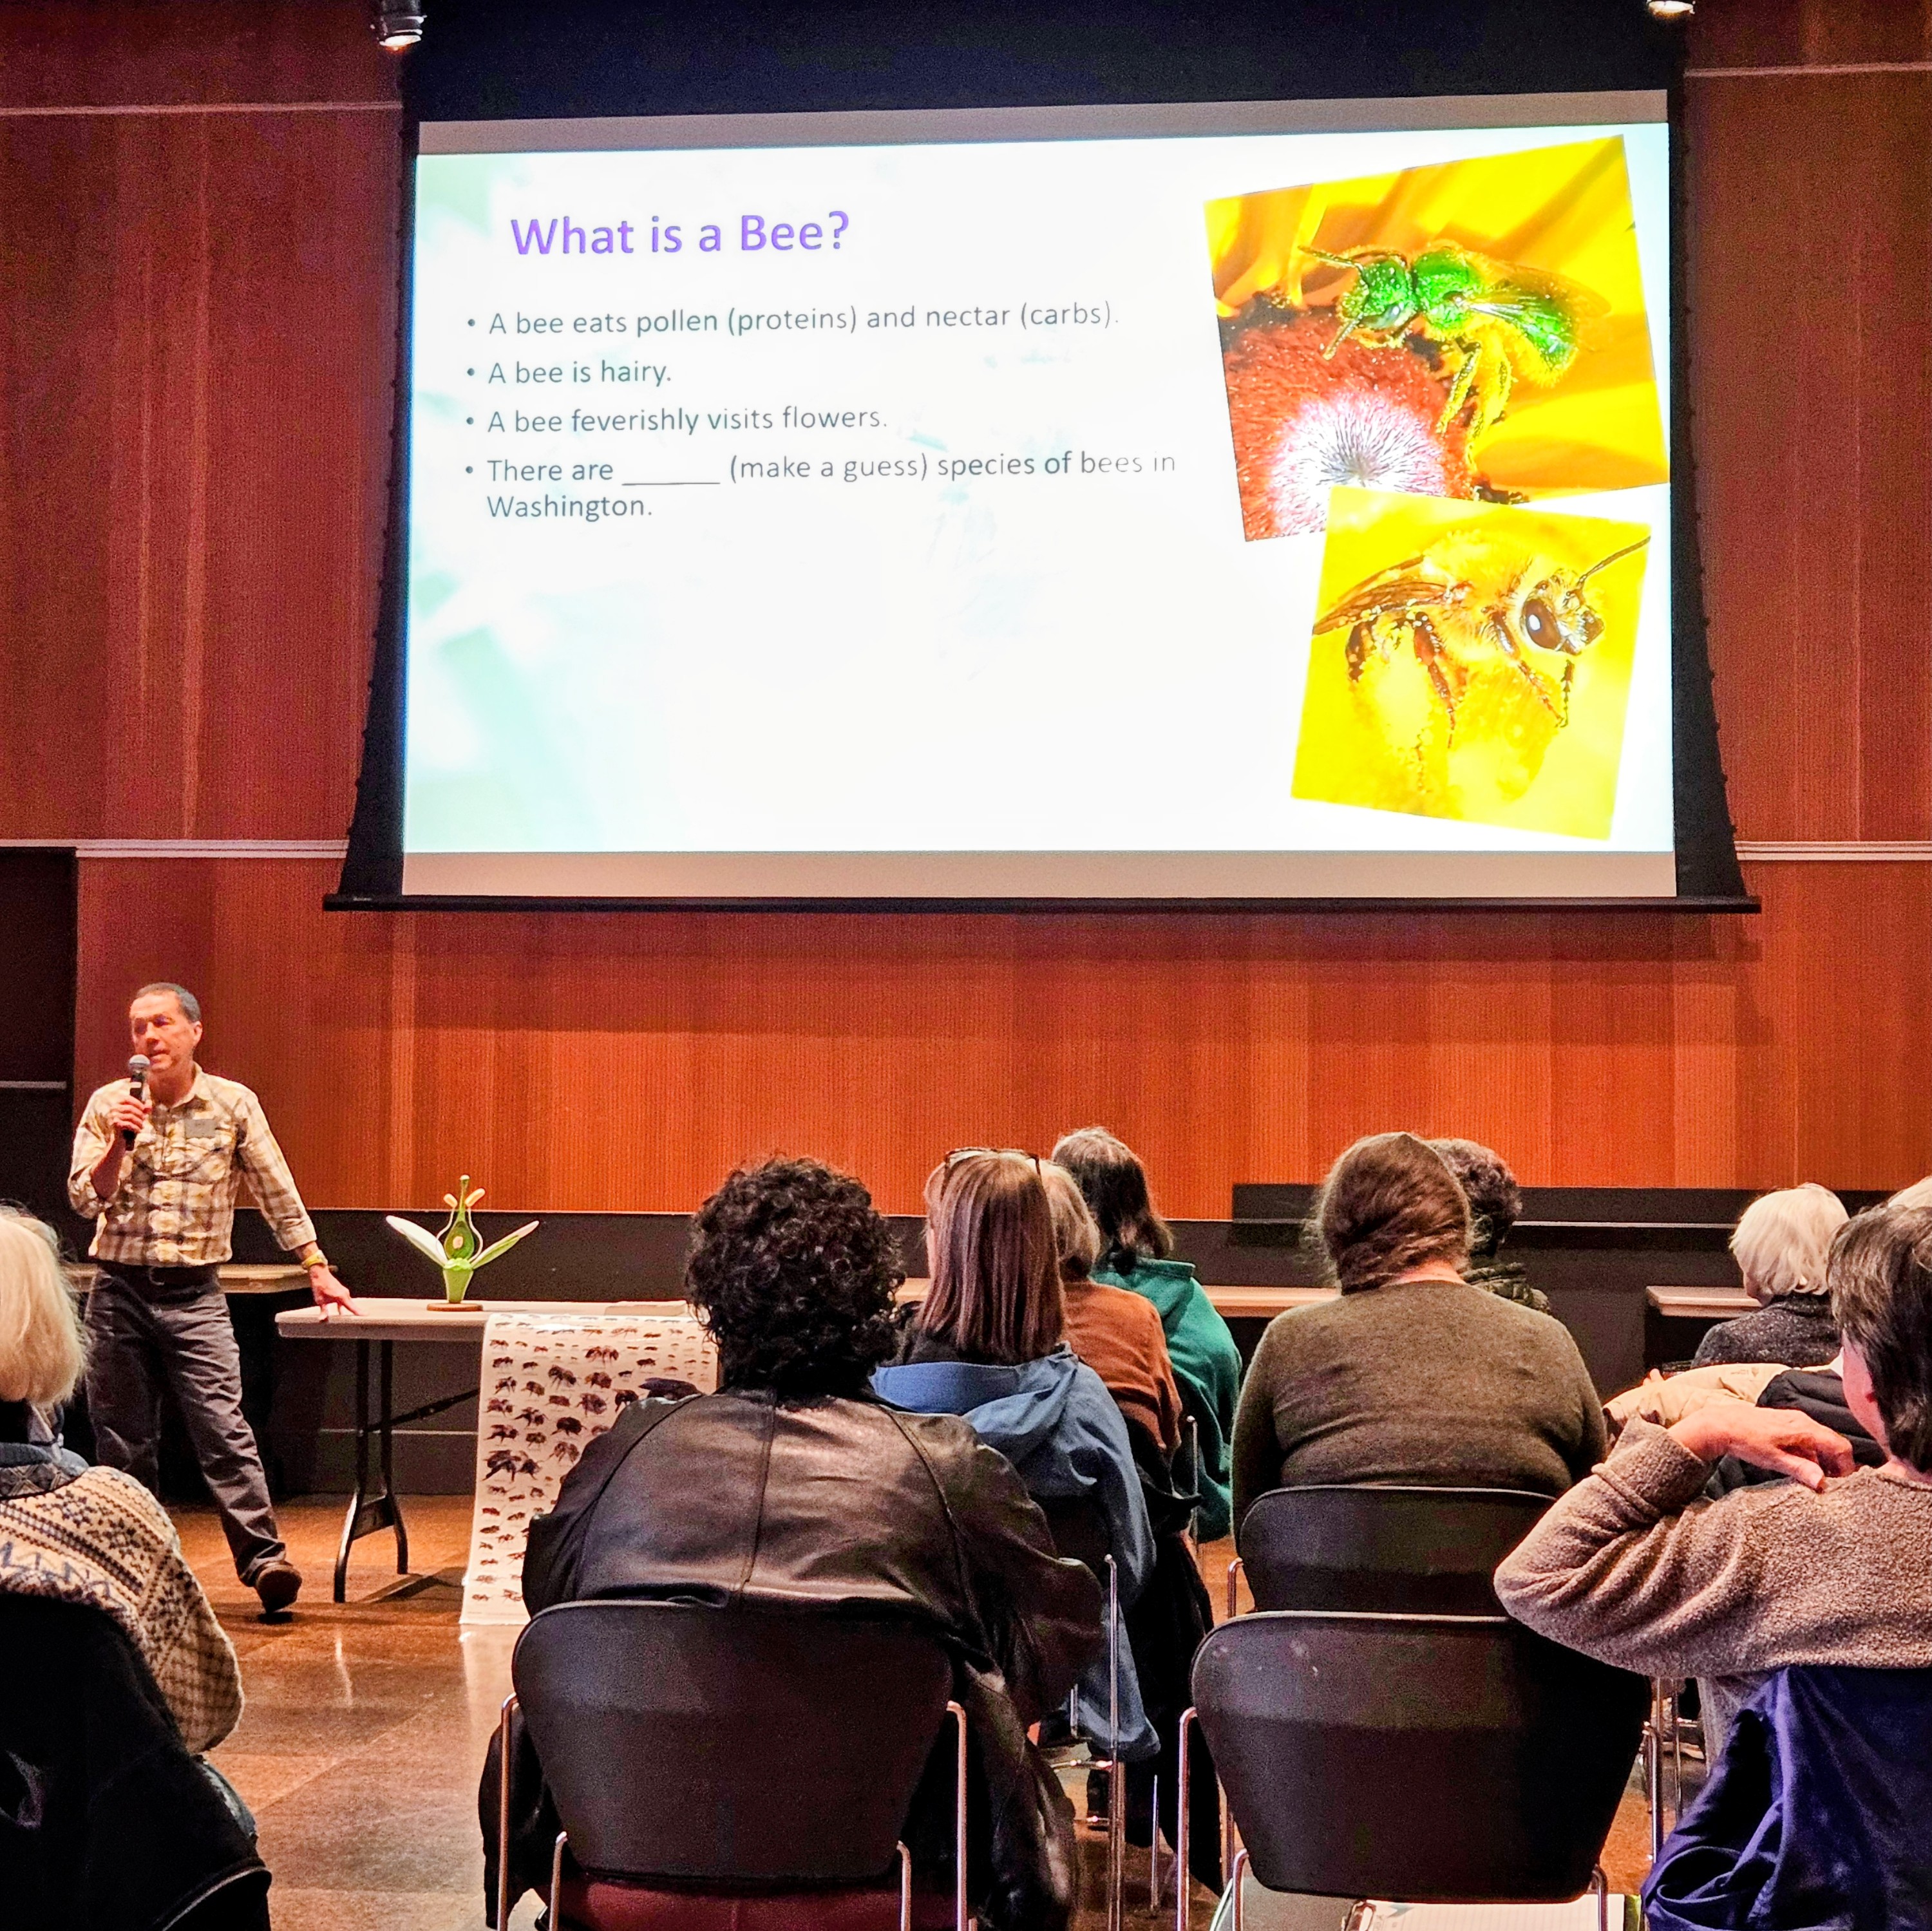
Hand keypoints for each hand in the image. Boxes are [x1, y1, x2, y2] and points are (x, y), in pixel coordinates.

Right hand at [108, 1092, 150, 1143]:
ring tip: (142, 1126)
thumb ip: (144, 1109)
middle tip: (145, 1119)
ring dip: (139, 1121)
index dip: (137, 1102)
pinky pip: (128, 1124)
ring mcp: (112, 1117)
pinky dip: (135, 1127)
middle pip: (130, 1108)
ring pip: (130, 1116)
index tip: (144, 1109)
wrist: (119, 1139)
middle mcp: (113, 1109)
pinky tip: (139, 1130)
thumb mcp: (138, 1116)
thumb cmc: (129, 1125)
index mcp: (117, 1104)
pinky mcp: (114, 1124)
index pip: (127, 1098)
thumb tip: (150, 1103)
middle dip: (140, 1114)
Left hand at [309, 1265, 360, 1318]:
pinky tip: (340, 1312)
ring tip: (351, 1317)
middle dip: (356, 1312)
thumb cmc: (320, 1286)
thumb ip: (323, 1310)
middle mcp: (345, 1294)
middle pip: (352, 1305)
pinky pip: (344, 1300)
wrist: (320, 1274)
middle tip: (363, 1316)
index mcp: (341, 1296)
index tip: (366, 1315)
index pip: (352, 1307)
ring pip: (348, 1303)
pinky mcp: (341, 1291)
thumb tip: (323, 1319)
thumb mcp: (320, 1300)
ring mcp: (344, 1292)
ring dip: (349, 1309)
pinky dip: (343, 1306)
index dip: (358, 1312)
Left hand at [1670, 1404, 1856, 1490]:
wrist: (1722, 1424)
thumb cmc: (1746, 1440)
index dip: (1847, 1466)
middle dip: (1836, 1465)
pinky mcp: (1787, 1425)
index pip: (1840, 1445)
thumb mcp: (1773, 1459)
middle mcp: (1803, 1422)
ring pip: (1821, 1443)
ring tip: (1816, 1479)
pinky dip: (1811, 1455)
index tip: (1842, 1484)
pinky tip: (1803, 1468)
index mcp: (1804, 1428)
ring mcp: (1795, 1422)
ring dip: (1823, 1461)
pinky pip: (1808, 1440)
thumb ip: (1799, 1469)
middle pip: (1833, 1444)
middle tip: (1831, 1484)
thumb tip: (1822, 1482)